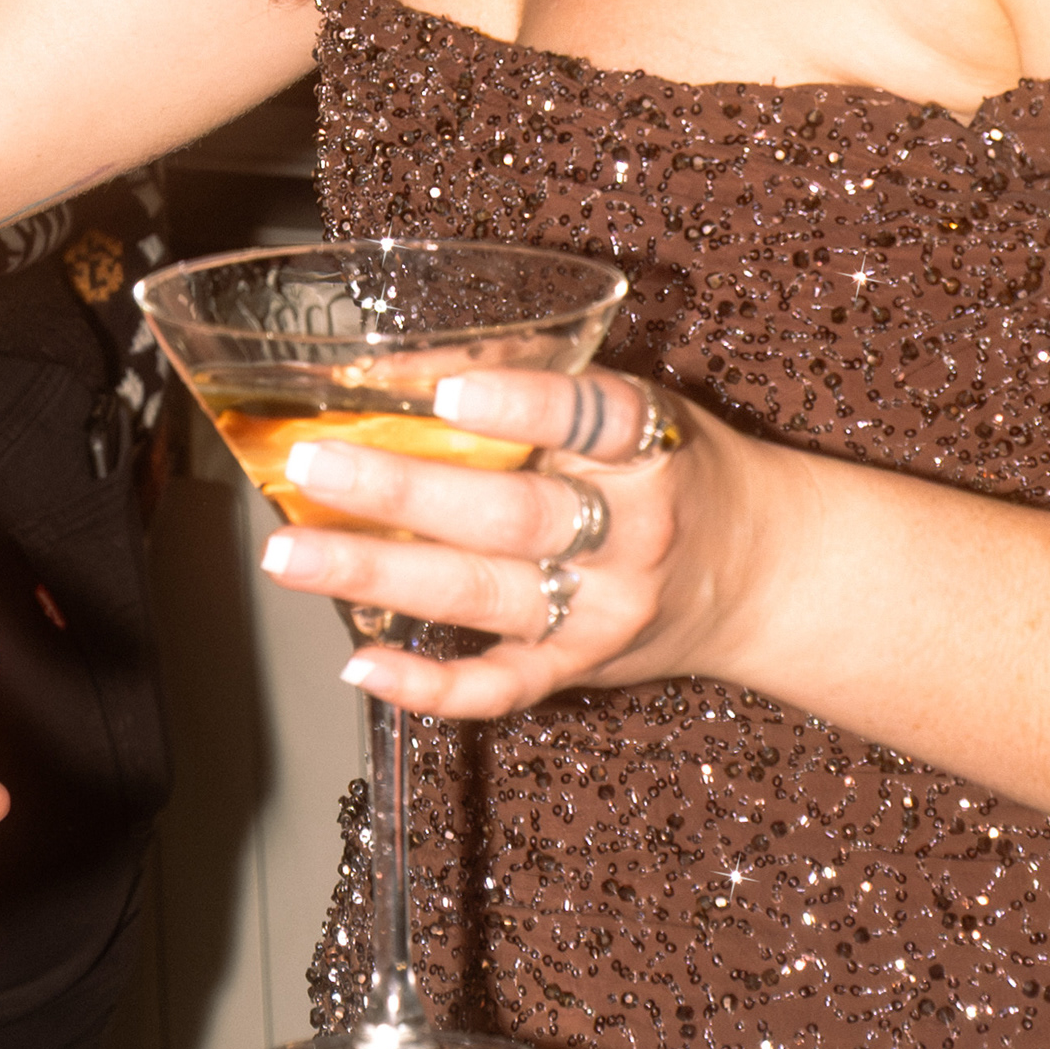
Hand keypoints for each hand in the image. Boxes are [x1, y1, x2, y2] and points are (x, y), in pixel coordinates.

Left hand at [258, 369, 747, 716]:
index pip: (592, 417)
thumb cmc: (678, 471)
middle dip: (403, 491)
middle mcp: (631, 533)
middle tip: (313, 464)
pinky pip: (500, 686)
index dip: (519, 404)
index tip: (444, 391)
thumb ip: (540, 383)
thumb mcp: (636, 407)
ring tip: (290, 554)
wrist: (759, 574)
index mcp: (651, 447)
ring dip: (378, 575)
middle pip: (511, 514)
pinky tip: (361, 665)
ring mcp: (603, 610)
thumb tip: (402, 362)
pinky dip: (429, 684)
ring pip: (483, 595)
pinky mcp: (579, 668)